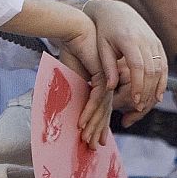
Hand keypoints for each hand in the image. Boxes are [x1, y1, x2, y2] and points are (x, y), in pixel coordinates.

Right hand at [58, 15, 113, 148]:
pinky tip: (81, 122)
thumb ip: (74, 92)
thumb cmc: (71, 50)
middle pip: (103, 112)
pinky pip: (97, 99)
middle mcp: (108, 84)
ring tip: (85, 139)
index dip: (98, 125)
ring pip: (102, 108)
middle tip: (91, 146)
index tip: (95, 141)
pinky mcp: (104, 76)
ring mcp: (108, 81)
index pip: (101, 108)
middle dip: (97, 130)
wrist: (75, 31)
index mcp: (102, 84)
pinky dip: (88, 112)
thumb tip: (68, 109)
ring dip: (92, 125)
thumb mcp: (72, 76)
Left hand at [82, 0, 166, 124]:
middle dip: (147, 91)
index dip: (138, 85)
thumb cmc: (104, 30)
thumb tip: (110, 88)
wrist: (115, 10)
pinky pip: (163, 64)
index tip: (134, 101)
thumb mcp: (102, 46)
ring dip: (155, 89)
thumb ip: (107, 67)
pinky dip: (162, 80)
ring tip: (146, 104)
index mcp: (129, 39)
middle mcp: (145, 39)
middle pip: (151, 70)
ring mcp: (153, 40)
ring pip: (160, 69)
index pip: (138, 66)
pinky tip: (157, 95)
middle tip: (139, 108)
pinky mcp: (157, 43)